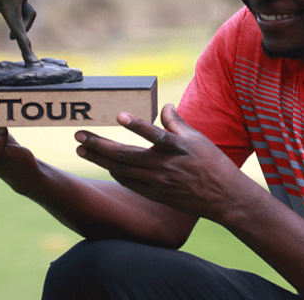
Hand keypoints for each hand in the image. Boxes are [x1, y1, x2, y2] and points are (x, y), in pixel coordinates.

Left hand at [74, 103, 250, 220]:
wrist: (224, 198)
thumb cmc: (213, 164)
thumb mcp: (198, 138)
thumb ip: (177, 122)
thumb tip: (165, 106)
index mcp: (177, 148)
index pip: (154, 134)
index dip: (136, 125)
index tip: (119, 115)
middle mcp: (164, 166)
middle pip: (125, 155)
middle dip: (99, 145)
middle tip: (79, 135)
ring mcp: (158, 183)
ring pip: (121, 170)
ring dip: (99, 160)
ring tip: (81, 149)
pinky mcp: (156, 195)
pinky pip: (129, 183)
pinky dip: (115, 173)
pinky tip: (104, 165)